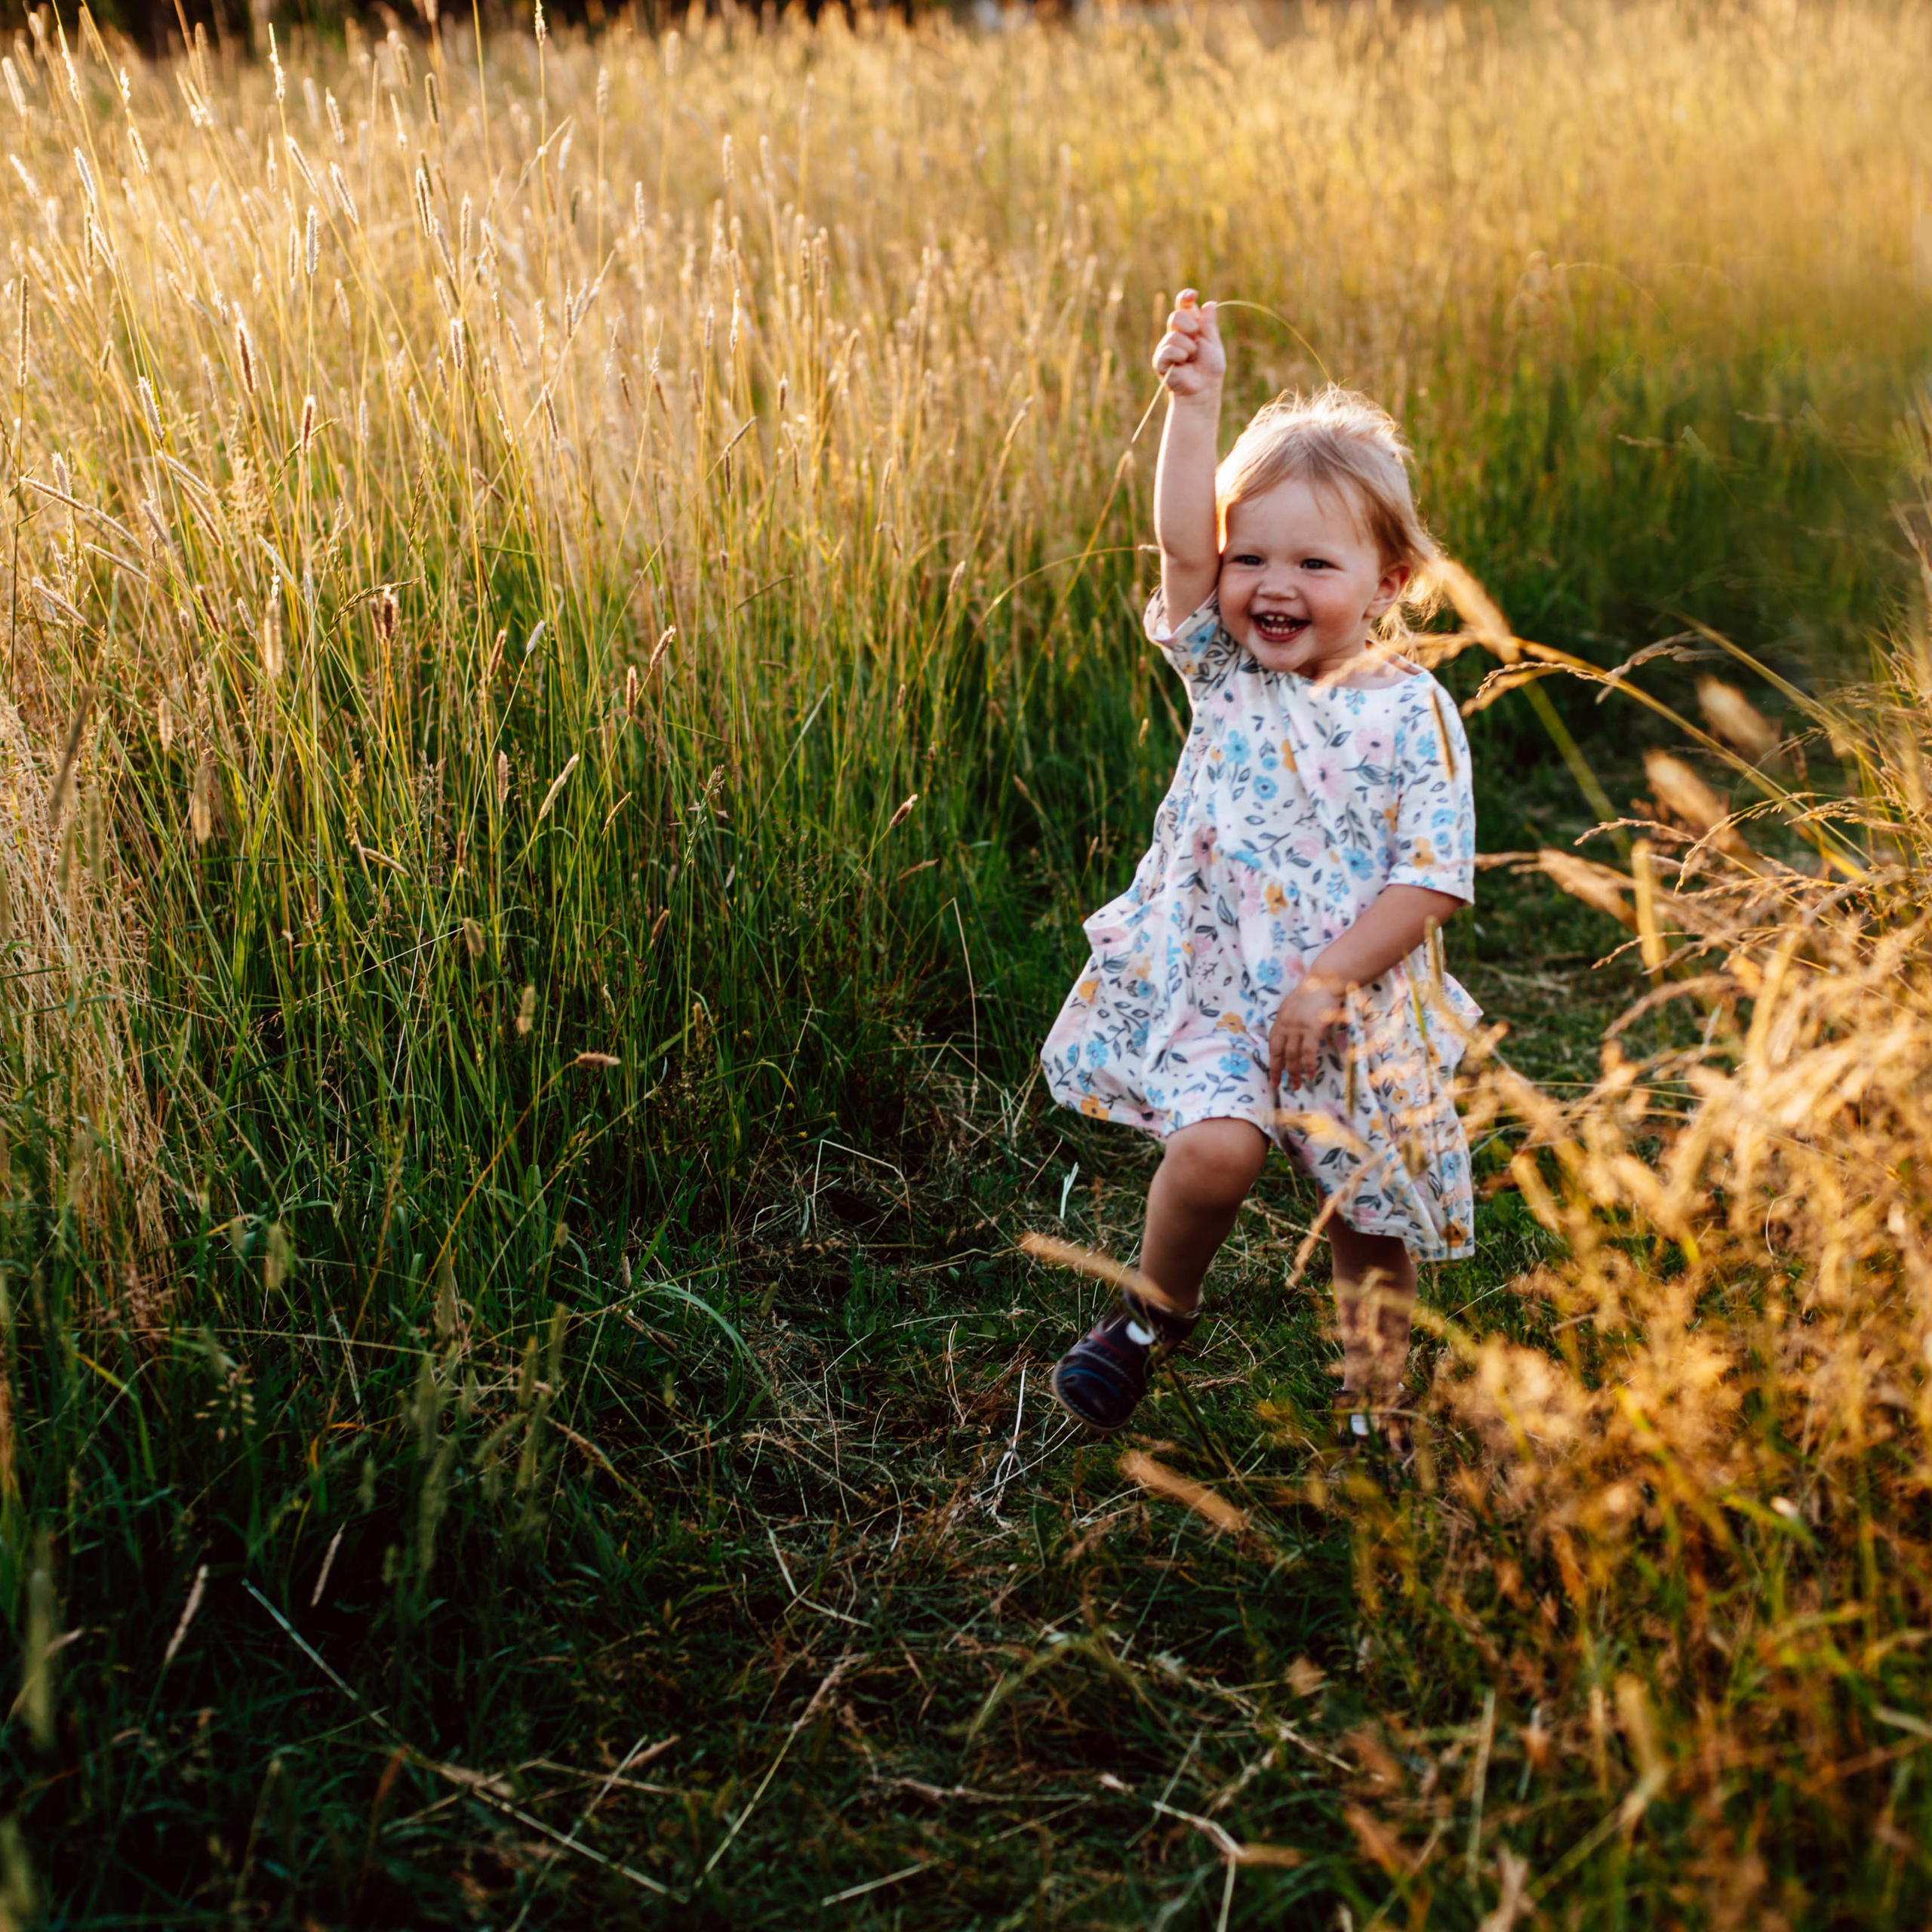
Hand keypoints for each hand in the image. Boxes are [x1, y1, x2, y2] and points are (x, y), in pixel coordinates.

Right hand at [1151, 290, 1225, 398]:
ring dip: (1188, 347)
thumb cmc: (1209, 370)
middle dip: (1190, 325)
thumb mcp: (1213, 343)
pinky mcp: (1160, 360)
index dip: (1186, 298)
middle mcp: (1176, 334)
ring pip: (1174, 334)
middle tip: (1196, 340)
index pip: (1184, 306)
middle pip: (1177, 315)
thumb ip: (1209, 325)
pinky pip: (1168, 349)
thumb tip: (1209, 303)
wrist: (1203, 390)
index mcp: (1190, 327)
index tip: (1192, 295)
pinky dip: (1179, 356)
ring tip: (1191, 359)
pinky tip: (1183, 365)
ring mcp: (1166, 346)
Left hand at [1269, 977, 1345, 1091]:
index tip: (1272, 1076)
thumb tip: (1288, 1037)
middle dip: (1278, 1071)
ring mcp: (1298, 1027)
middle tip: (1278, 1086)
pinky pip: (1308, 1052)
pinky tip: (1309, 1075)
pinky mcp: (1312, 1028)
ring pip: (1292, 1056)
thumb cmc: (1313, 992)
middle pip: (1279, 1053)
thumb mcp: (1293, 1006)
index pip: (1272, 1045)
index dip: (1271, 1061)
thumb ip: (1288, 1021)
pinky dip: (1308, 1065)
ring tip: (1295, 1086)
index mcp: (1280, 1020)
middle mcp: (1285, 1025)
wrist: (1325, 980)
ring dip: (1293, 1073)